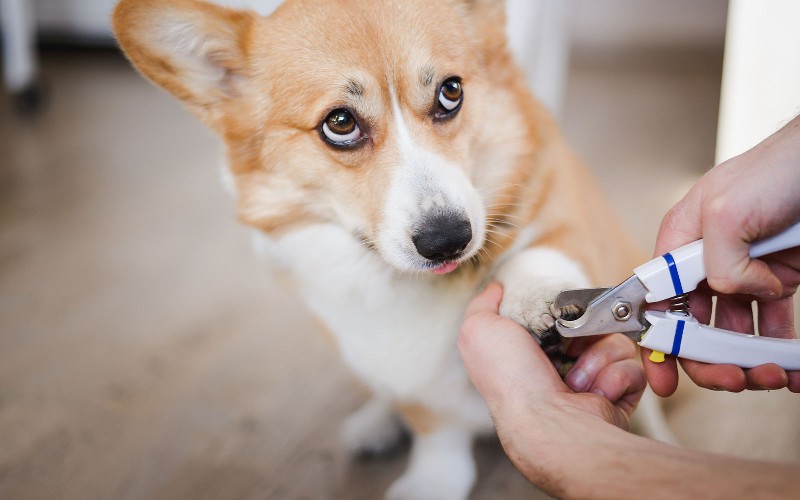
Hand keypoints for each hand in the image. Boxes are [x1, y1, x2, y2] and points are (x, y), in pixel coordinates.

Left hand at [458, 283, 645, 487]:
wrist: (548, 423)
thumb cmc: (511, 378)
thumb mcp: (479, 330)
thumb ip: (484, 305)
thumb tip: (497, 288)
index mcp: (531, 351)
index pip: (559, 316)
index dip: (562, 312)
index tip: (556, 315)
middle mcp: (561, 366)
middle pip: (592, 323)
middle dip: (584, 332)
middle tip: (568, 346)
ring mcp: (592, 381)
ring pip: (615, 342)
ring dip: (598, 357)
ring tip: (577, 380)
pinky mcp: (618, 395)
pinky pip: (632, 367)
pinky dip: (615, 377)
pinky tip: (594, 393)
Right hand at [645, 115, 799, 395]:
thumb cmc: (779, 168)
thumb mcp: (727, 210)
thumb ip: (715, 262)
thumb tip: (734, 292)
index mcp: (680, 241)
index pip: (655, 301)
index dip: (657, 342)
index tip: (664, 378)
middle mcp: (706, 260)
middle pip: (693, 325)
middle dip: (709, 358)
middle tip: (733, 378)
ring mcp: (743, 271)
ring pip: (733, 331)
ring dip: (747, 360)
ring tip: (772, 373)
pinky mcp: (778, 278)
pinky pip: (772, 325)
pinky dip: (779, 350)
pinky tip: (790, 365)